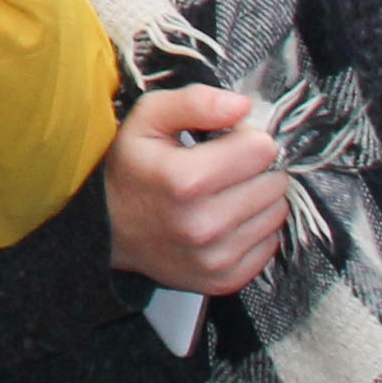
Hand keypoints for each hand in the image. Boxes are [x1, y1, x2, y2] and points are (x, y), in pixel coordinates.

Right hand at [104, 86, 289, 294]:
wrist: (105, 229)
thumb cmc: (131, 168)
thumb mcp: (147, 119)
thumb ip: (194, 102)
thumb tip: (244, 106)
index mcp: (186, 180)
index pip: (262, 149)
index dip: (245, 137)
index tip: (225, 141)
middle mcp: (204, 224)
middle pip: (275, 183)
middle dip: (255, 169)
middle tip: (226, 168)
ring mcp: (215, 258)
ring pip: (276, 214)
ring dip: (258, 199)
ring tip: (226, 194)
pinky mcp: (224, 280)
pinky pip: (269, 245)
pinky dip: (254, 229)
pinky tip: (227, 220)